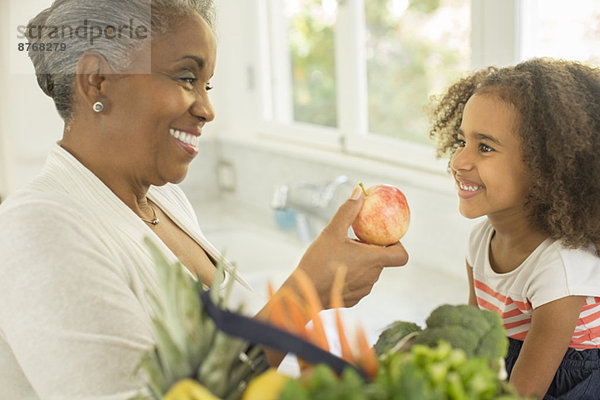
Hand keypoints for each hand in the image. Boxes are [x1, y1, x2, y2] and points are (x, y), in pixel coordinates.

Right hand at [284, 186, 408, 307]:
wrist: (302, 292)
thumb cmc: (318, 261)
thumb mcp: (332, 231)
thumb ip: (348, 210)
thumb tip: (359, 191)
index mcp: (373, 259)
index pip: (401, 255)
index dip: (397, 245)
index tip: (384, 238)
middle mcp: (372, 277)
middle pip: (382, 260)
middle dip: (372, 250)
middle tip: (354, 242)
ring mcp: (364, 290)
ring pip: (370, 272)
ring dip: (362, 263)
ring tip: (341, 256)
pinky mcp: (354, 299)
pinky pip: (358, 284)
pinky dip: (352, 276)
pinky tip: (334, 271)